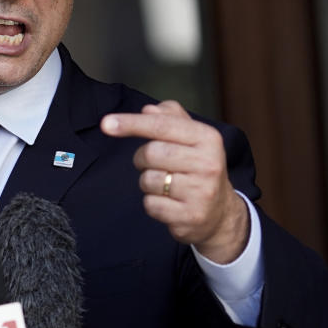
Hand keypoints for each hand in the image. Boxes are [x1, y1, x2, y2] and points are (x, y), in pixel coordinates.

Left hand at [100, 100, 248, 263]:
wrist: (221, 213)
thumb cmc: (198, 168)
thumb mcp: (192, 138)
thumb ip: (170, 118)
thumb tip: (148, 110)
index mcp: (207, 138)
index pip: (161, 125)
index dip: (131, 123)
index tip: (106, 124)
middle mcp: (208, 163)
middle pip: (151, 153)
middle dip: (142, 158)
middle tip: (154, 164)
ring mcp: (201, 192)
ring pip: (148, 180)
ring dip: (147, 182)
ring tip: (166, 184)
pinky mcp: (190, 216)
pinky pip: (150, 204)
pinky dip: (152, 203)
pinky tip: (169, 202)